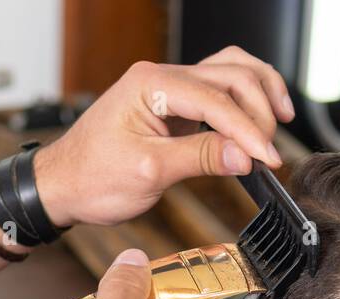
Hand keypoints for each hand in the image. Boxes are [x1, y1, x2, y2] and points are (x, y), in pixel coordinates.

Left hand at [35, 46, 294, 226]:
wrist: (60, 185)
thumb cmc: (90, 178)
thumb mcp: (147, 173)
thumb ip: (199, 158)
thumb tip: (244, 156)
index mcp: (151, 84)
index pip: (216, 100)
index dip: (248, 131)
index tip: (268, 159)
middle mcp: (161, 77)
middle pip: (231, 75)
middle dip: (259, 111)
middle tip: (270, 153)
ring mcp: (167, 87)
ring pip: (229, 72)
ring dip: (259, 94)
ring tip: (279, 122)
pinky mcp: (172, 104)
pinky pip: (217, 90)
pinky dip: (243, 101)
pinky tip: (257, 120)